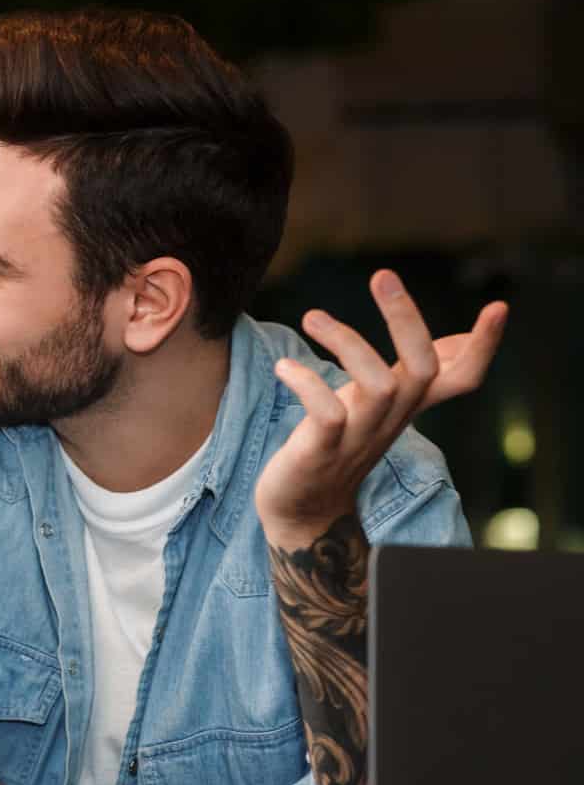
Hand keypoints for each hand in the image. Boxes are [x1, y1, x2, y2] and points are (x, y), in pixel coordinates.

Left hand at [254, 269, 505, 542]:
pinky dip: (308, 384)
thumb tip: (453, 339)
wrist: (300, 509)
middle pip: (422, 370)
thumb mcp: (379, 404)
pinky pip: (328, 414)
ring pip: (379, 386)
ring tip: (312, 317)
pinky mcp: (323, 452)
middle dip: (407, 320)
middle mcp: (390, 419)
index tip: (499, 308)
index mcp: (406, 405)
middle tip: (383, 275)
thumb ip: (410, 374)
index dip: (483, 347)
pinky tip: (284, 367)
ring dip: (348, 343)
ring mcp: (358, 437)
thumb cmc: (336, 445)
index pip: (461, 378)